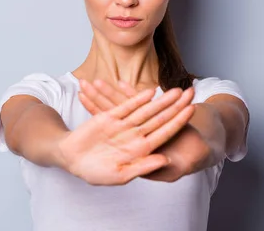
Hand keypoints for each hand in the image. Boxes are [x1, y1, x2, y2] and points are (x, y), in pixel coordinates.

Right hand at [58, 85, 194, 185]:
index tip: (191, 111)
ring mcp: (124, 125)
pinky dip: (137, 98)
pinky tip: (149, 91)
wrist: (71, 159)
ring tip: (176, 89)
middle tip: (190, 93)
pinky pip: (126, 106)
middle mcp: (135, 136)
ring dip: (160, 99)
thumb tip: (165, 160)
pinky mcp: (110, 116)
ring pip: (146, 109)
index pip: (164, 133)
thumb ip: (143, 167)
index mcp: (140, 151)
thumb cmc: (94, 172)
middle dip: (174, 106)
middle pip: (159, 118)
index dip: (178, 122)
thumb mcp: (120, 175)